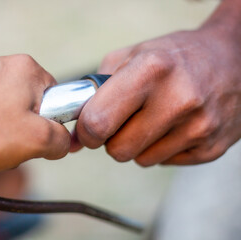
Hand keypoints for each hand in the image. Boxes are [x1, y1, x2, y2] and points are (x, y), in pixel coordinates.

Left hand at [0, 55, 69, 172]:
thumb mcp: (33, 142)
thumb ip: (60, 140)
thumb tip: (62, 142)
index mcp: (27, 70)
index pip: (55, 99)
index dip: (48, 125)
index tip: (33, 141)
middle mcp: (0, 62)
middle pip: (25, 102)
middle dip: (20, 127)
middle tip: (5, 145)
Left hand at [71, 24, 240, 165]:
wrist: (234, 58)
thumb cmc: (175, 56)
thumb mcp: (132, 55)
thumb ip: (96, 90)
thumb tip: (76, 136)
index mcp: (151, 70)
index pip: (98, 122)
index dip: (87, 130)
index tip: (89, 127)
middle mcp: (178, 100)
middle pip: (118, 150)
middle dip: (113, 139)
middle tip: (123, 121)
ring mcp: (199, 127)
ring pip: (141, 160)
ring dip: (139, 144)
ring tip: (155, 117)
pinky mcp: (211, 148)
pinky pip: (165, 162)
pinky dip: (162, 148)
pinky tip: (175, 125)